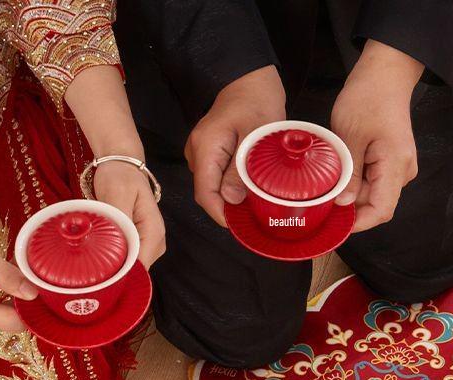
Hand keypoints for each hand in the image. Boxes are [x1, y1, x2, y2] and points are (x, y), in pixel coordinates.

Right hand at [0, 225, 37, 338]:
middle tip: (21, 277)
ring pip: (10, 323)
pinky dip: (7, 305)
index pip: (15, 322)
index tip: (39, 287)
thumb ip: (6, 275)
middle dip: (24, 303)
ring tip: (7, 280)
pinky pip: (1, 320)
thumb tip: (33, 295)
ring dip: (16, 303)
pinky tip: (3, 289)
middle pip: (14, 324)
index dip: (32, 307)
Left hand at [93, 160, 165, 266]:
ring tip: (91, 257)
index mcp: (154, 233)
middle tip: (88, 265)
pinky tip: (99, 252)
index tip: (96, 274)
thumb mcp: (117, 194)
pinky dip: (113, 258)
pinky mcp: (139, 245)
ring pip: (131, 267)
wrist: (122, 166)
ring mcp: (149, 246)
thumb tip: (119, 253)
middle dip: (114, 271)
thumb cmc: (120, 177)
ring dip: (112, 265)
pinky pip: (127, 259)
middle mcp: (155, 244)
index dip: (120, 274)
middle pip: (136, 270)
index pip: (139, 266)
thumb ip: (120, 224)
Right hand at [185, 65, 285, 225]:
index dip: (220, 214)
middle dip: (227, 208)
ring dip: (230, 198)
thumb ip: (241, 170)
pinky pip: (215, 178)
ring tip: (253, 203)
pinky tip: (247, 188)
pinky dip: (230, 187)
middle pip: (207, 193)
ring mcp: (199, 153)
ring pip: (211, 187)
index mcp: (205, 148)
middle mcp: (195, 153)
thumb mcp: (255, 136)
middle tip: (253, 216)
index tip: (240, 226)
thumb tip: (231, 201)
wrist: (250, 80)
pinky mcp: (207, 154)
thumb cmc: (257, 102)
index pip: (205, 193)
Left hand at [331, 40, 423, 232]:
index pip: (381, 210)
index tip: (334, 225)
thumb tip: (343, 204)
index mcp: (396, 165)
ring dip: (349, 196)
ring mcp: (398, 167)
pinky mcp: (390, 161)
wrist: (385, 73)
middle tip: (320, 207)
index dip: (358, 223)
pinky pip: (372, 182)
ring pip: (372, 195)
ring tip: (325, 189)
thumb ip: (349, 174)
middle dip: (349, 210)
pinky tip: (336, 178)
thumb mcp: (350, 136)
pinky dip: (354, 185)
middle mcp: (402, 171)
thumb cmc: (368, 97)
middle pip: (375, 205)